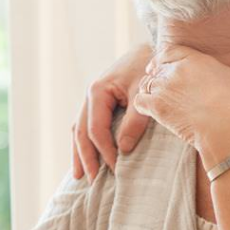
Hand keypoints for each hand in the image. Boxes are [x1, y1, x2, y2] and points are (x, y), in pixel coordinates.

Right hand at [72, 44, 152, 182]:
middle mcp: (90, 96)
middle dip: (85, 157)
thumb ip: (135, 120)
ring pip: (79, 129)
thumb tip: (123, 148)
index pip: (96, 130)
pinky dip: (85, 142)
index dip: (104, 151)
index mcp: (98, 91)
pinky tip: (86, 156)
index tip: (115, 169)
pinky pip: (86, 125)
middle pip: (81, 132)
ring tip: (80, 175)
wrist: (150, 49)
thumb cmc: (149, 68)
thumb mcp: (144, 93)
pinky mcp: (99, 102)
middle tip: (91, 180)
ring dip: (79, 153)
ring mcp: (92, 99)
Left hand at [134, 45, 229, 156]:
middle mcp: (176, 70)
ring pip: (147, 85)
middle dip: (157, 76)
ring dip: (151, 92)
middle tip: (162, 87)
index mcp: (194, 58)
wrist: (228, 129)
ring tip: (158, 102)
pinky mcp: (157, 108)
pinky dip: (143, 106)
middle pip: (156, 68)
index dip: (165, 59)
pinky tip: (151, 113)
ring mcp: (165, 88)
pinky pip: (140, 101)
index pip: (169, 51)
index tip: (165, 67)